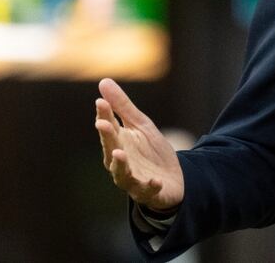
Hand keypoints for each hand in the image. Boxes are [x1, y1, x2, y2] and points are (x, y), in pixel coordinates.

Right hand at [95, 78, 184, 210]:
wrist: (173, 178)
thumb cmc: (151, 151)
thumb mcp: (140, 125)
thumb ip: (123, 107)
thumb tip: (103, 82)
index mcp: (118, 143)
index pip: (109, 127)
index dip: (104, 115)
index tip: (100, 102)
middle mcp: (120, 162)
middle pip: (111, 148)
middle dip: (107, 137)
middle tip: (103, 124)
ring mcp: (133, 178)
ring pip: (122, 174)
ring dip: (120, 164)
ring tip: (119, 153)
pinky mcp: (149, 191)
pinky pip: (147, 190)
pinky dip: (150, 186)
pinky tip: (155, 181)